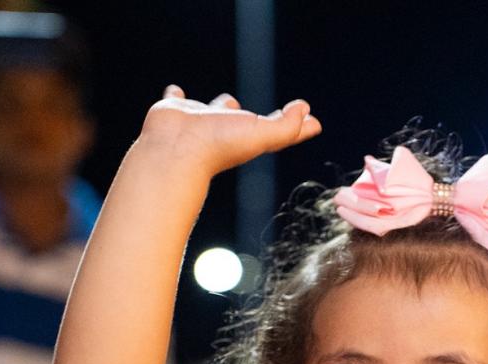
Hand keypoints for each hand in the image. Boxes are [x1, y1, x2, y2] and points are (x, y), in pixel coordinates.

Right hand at [136, 86, 320, 178]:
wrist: (175, 149)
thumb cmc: (219, 145)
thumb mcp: (263, 136)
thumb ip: (287, 127)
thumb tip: (307, 113)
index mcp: (248, 138)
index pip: (279, 130)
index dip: (297, 124)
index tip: (313, 120)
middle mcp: (225, 130)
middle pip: (247, 122)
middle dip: (259, 117)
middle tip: (273, 113)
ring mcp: (199, 121)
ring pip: (213, 111)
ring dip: (221, 105)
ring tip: (228, 101)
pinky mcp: (174, 110)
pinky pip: (174, 99)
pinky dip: (175, 95)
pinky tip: (174, 91)